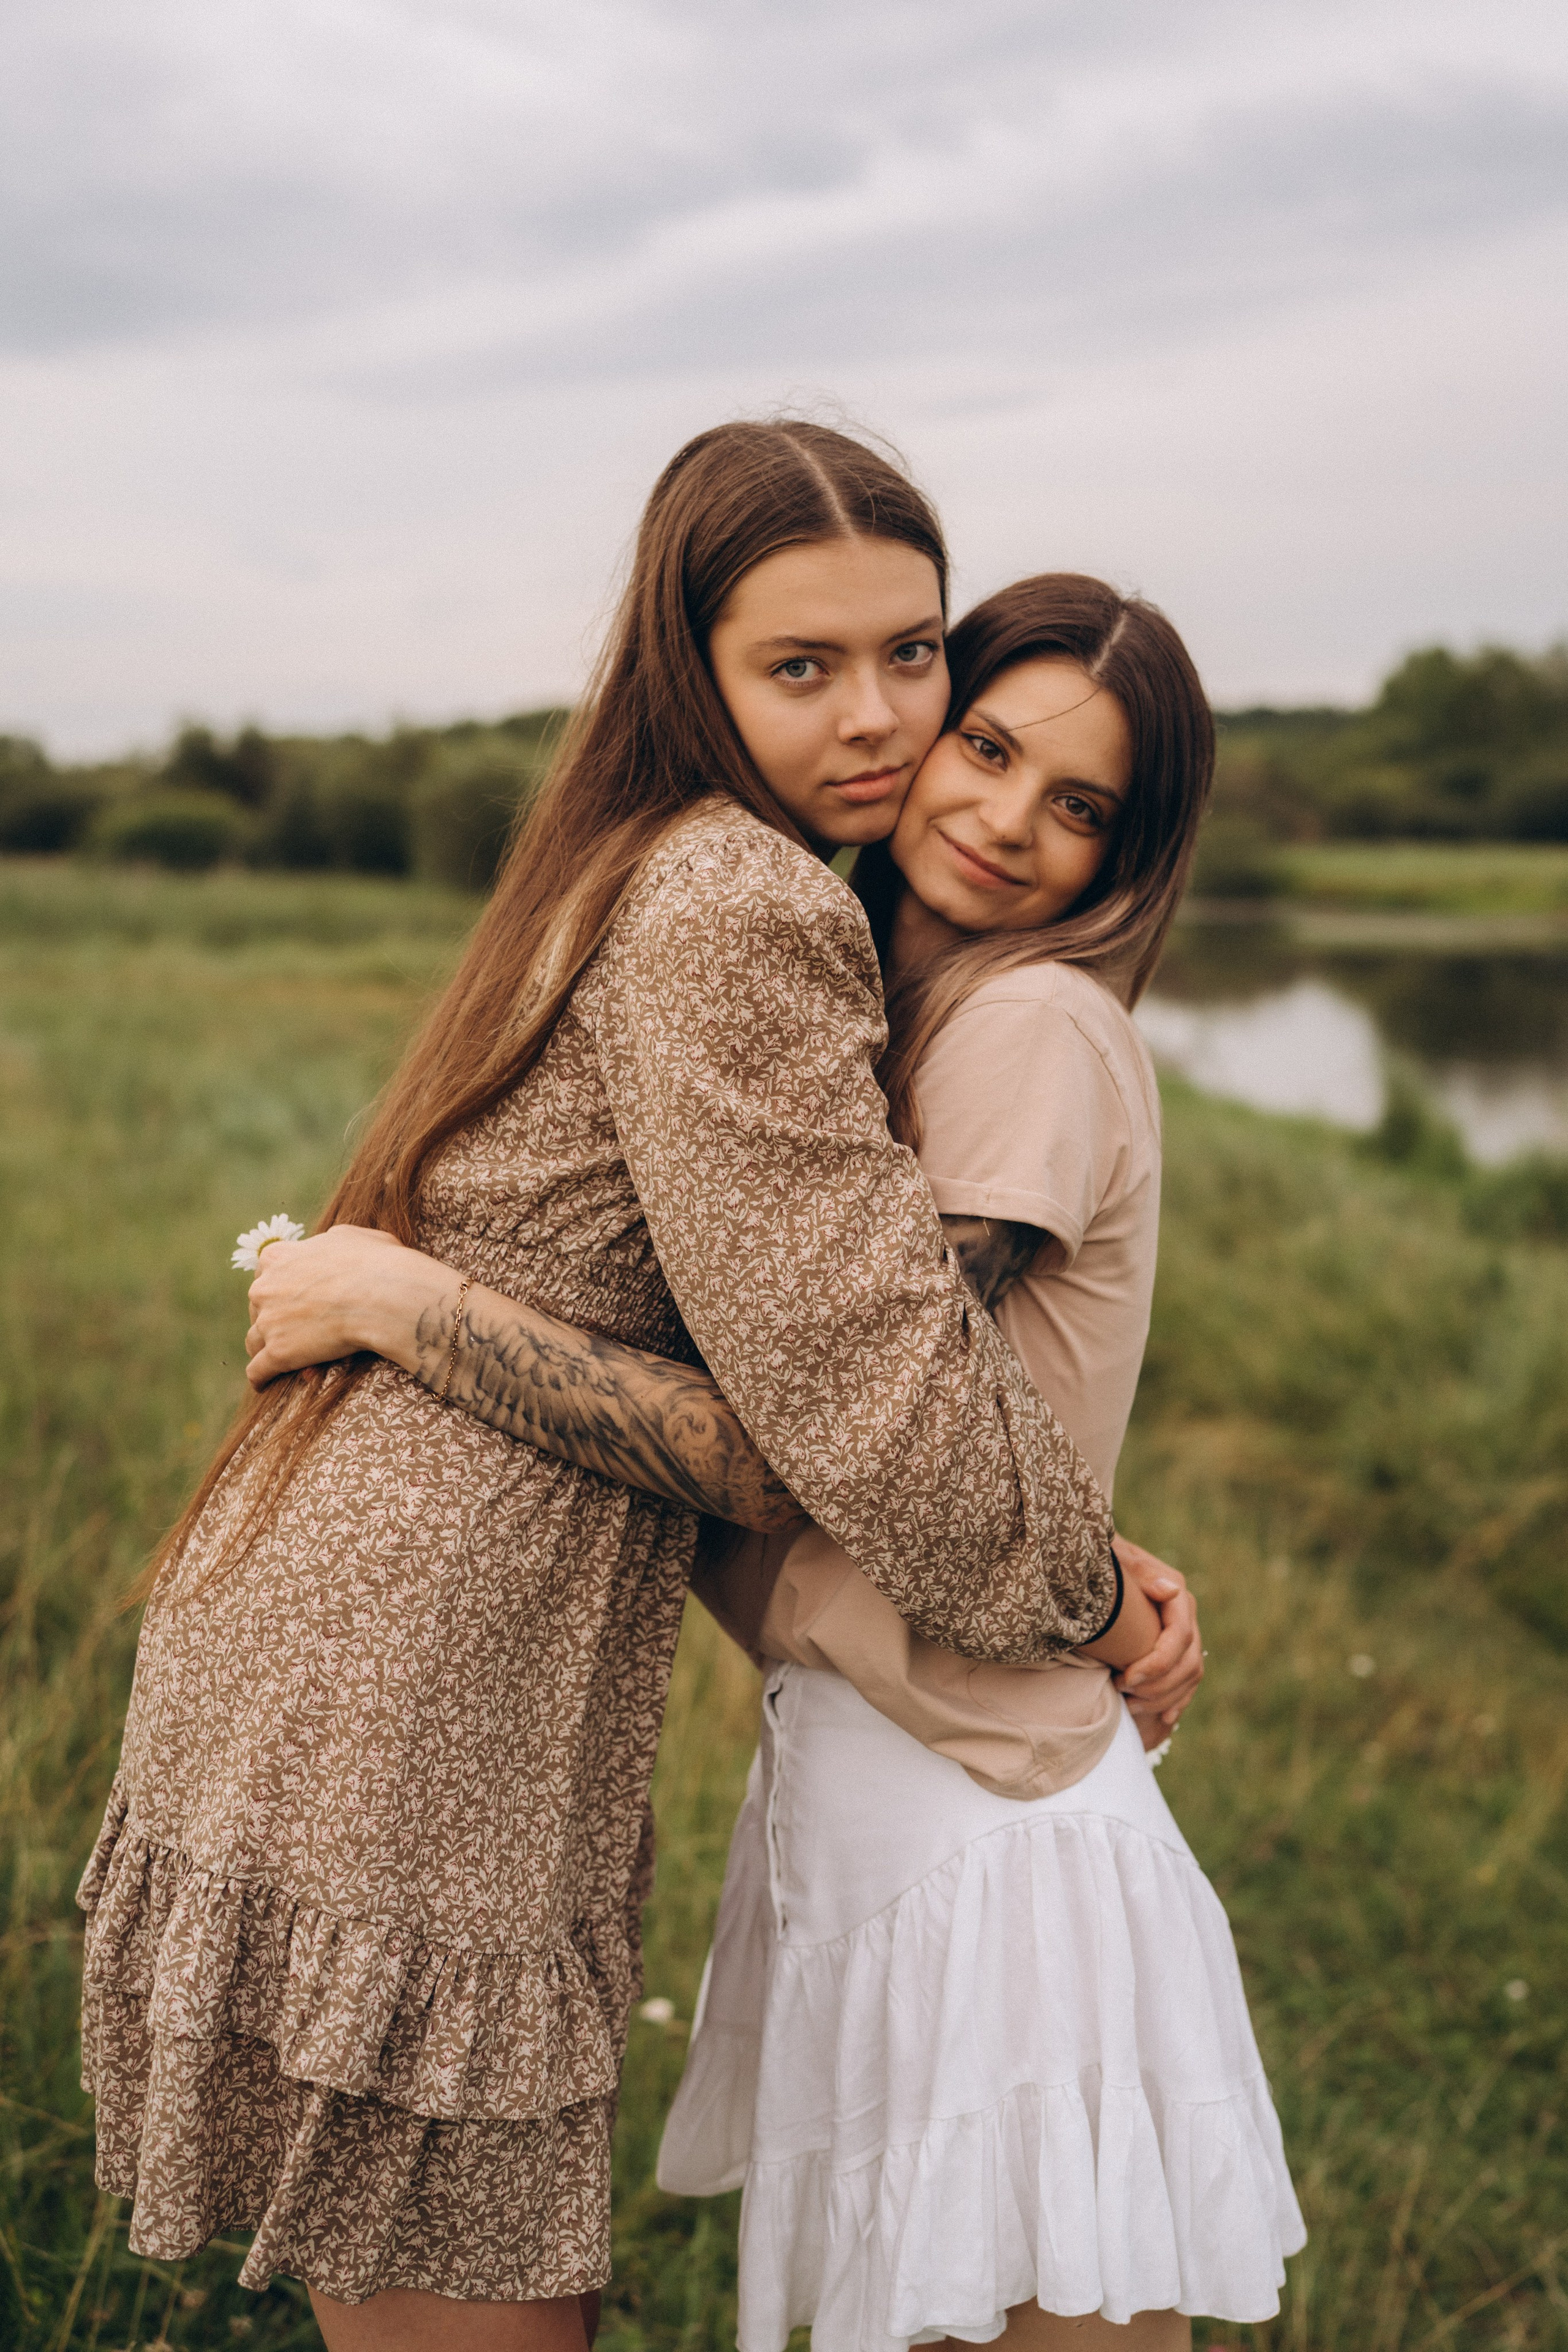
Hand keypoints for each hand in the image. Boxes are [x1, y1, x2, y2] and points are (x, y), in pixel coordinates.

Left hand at [244, 1224, 445, 1386]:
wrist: (384, 1296)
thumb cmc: (376, 1263)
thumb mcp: (351, 1236)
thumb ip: (329, 1242)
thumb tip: (328, 1245)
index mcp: (278, 1257)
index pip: (265, 1272)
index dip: (280, 1285)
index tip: (292, 1296)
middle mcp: (264, 1288)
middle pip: (258, 1307)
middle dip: (273, 1317)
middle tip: (298, 1330)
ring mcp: (268, 1322)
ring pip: (254, 1340)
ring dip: (266, 1347)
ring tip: (282, 1359)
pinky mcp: (278, 1354)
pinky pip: (258, 1370)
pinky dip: (261, 1377)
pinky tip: (264, 1383)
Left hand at [1111, 1537, 1204, 1749]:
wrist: (1101, 1566)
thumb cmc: (1106, 1565)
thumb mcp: (1119, 1562)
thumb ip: (1141, 1574)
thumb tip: (1170, 1589)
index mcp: (1176, 1597)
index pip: (1179, 1637)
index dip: (1156, 1664)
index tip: (1125, 1678)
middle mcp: (1186, 1616)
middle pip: (1188, 1663)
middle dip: (1158, 1686)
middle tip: (1123, 1694)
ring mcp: (1185, 1634)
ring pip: (1191, 1676)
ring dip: (1164, 1697)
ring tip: (1130, 1705)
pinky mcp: (1178, 1650)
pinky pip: (1188, 1682)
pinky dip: (1177, 1701)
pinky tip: (1163, 1718)